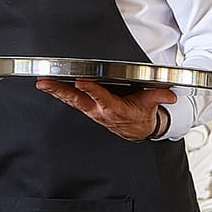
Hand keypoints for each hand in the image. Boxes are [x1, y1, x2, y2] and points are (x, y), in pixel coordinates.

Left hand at [33, 78, 175, 141]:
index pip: (101, 98)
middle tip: (46, 83)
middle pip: (77, 100)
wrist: (137, 129)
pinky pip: (71, 101)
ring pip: (71, 101)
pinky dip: (59, 93)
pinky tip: (48, 86)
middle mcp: (99, 111)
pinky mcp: (87, 108)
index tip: (81, 82)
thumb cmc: (141, 114)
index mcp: (114, 108)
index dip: (91, 90)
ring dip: (55, 92)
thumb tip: (169, 94)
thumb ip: (158, 97)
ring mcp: (91, 111)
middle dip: (61, 92)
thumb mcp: (151, 104)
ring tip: (42, 82)